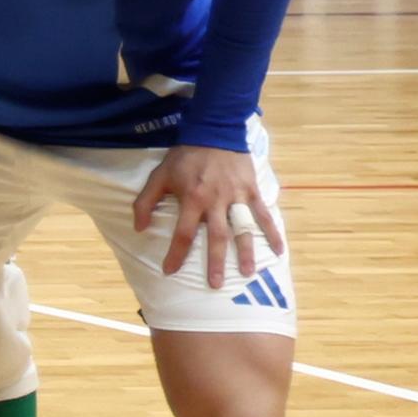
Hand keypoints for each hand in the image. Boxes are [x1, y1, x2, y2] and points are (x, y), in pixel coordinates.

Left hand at [134, 144, 277, 287]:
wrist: (214, 131)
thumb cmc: (184, 157)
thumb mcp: (159, 176)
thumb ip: (145, 202)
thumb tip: (138, 228)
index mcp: (192, 199)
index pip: (183, 233)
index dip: (176, 254)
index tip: (169, 271)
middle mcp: (215, 202)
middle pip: (216, 237)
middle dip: (215, 262)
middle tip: (215, 285)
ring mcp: (236, 197)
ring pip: (242, 229)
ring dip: (246, 252)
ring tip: (247, 274)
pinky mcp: (252, 191)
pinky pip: (263, 214)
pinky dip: (272, 232)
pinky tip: (279, 250)